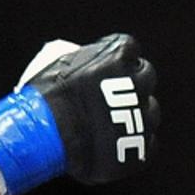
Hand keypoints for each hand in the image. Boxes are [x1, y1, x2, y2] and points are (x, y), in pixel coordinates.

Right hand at [0, 33, 158, 194]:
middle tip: (114, 94)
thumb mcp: (60, 64)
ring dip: (137, 114)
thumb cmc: (46, 99)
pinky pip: (148, 144)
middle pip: (147, 76)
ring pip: (151, 112)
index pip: (129, 48)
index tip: (109, 67)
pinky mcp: (138, 146)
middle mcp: (136, 84)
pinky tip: (116, 143)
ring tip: (114, 122)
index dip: (119, 58)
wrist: (43, 136)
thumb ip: (84, 61)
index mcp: (117, 58)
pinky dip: (135, 144)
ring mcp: (140, 117)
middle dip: (133, 83)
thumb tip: (87, 63)